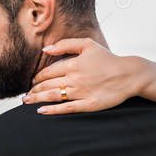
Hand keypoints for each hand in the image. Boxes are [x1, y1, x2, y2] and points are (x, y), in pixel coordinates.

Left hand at [22, 38, 144, 114]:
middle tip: (26, 95)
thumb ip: (65, 44)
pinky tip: (41, 111)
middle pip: (48, 85)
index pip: (48, 72)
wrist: (129, 74)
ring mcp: (81, 93)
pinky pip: (67, 108)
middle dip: (34, 90)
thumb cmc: (108, 59)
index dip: (38, 77)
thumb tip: (45, 49)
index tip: (33, 81)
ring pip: (54, 96)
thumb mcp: (88, 45)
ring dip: (37, 99)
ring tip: (27, 102)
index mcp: (73, 64)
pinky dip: (53, 110)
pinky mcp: (89, 105)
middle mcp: (75, 79)